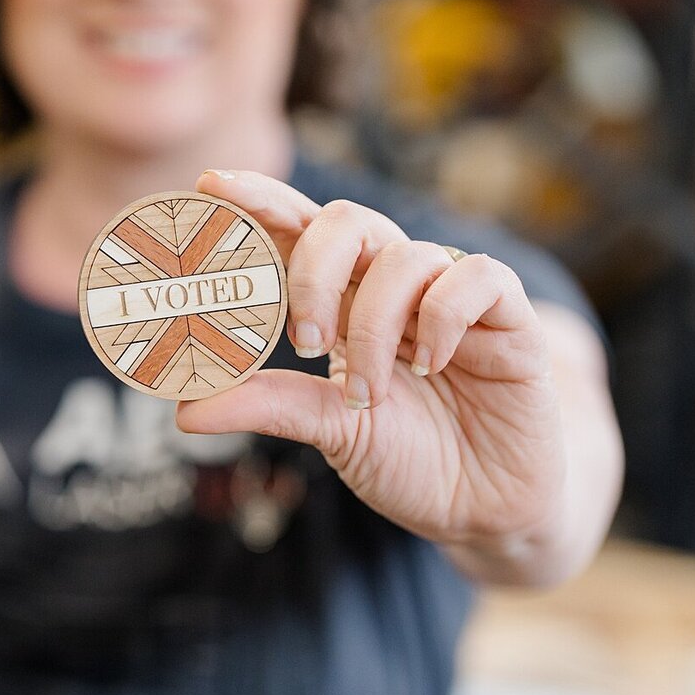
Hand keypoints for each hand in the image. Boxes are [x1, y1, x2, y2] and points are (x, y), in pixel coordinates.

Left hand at [177, 170, 567, 552]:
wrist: (484, 510)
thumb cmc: (406, 461)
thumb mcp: (329, 432)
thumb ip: (268, 406)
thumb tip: (184, 409)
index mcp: (344, 303)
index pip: (298, 232)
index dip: (260, 201)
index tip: (211, 184)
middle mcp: (394, 288)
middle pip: (347, 222)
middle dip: (314, 270)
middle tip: (304, 340)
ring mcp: (451, 298)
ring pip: (406, 257)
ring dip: (376, 326)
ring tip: (369, 394)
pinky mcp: (510, 320)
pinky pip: (476, 276)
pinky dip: (446, 315)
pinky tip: (432, 365)